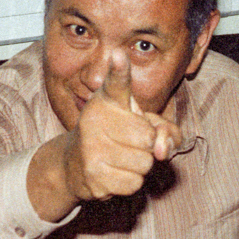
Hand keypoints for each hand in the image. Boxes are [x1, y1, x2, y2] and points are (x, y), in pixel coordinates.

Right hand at [29, 60, 181, 220]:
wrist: (74, 165)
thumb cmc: (115, 138)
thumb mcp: (141, 124)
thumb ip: (165, 129)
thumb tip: (162, 150)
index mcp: (106, 100)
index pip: (116, 82)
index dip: (119, 68)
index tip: (118, 54)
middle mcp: (94, 120)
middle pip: (149, 139)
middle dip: (148, 148)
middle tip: (127, 144)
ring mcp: (91, 149)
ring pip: (144, 164)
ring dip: (139, 167)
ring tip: (120, 159)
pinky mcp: (92, 176)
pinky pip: (133, 184)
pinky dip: (130, 183)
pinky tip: (112, 174)